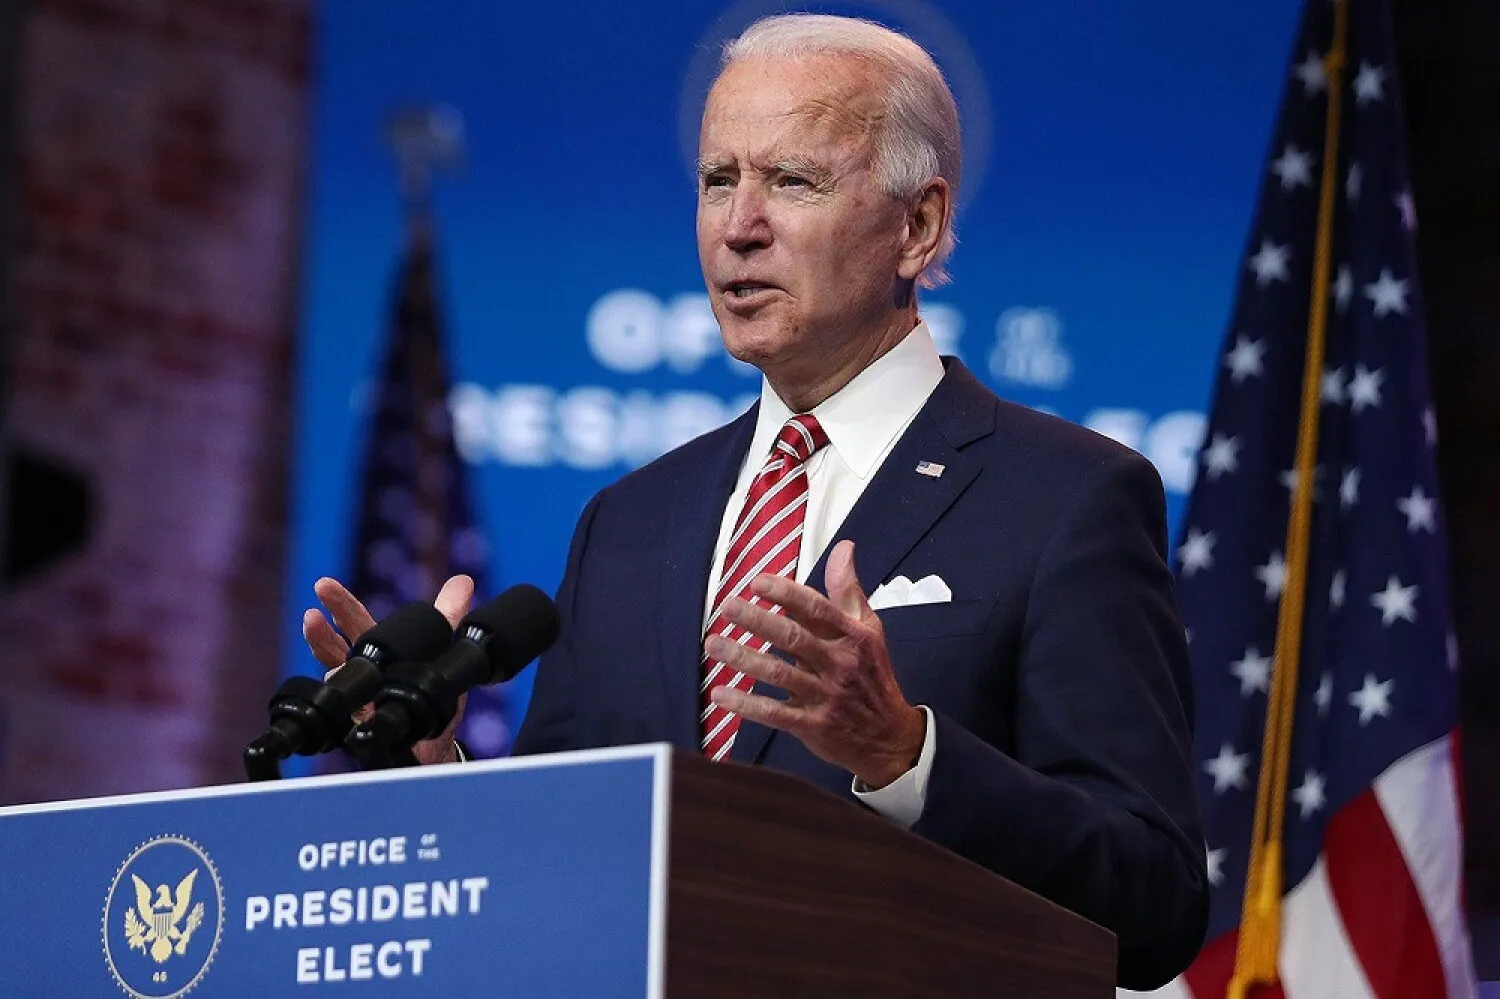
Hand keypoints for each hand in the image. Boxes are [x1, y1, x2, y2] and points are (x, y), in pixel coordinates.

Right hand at [302, 574, 475, 764]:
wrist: (435, 739)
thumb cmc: (431, 690)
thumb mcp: (444, 649)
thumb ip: (450, 615)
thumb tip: (464, 580)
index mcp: (379, 650)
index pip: (355, 623)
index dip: (341, 605)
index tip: (323, 586)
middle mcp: (363, 673)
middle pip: (336, 648)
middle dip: (321, 631)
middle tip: (310, 615)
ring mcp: (360, 699)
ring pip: (338, 678)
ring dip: (331, 669)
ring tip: (329, 664)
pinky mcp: (367, 725)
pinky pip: (354, 714)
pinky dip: (353, 705)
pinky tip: (348, 693)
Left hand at [706, 540, 925, 787]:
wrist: (890, 736)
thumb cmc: (873, 675)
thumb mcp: (869, 629)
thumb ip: (849, 589)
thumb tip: (844, 548)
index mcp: (852, 636)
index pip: (816, 608)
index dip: (786, 594)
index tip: (758, 582)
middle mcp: (839, 664)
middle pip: (793, 638)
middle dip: (757, 621)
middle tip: (728, 606)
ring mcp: (825, 696)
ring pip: (779, 674)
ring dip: (743, 658)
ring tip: (714, 644)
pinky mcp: (813, 725)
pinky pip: (775, 714)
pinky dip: (746, 705)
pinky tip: (721, 694)